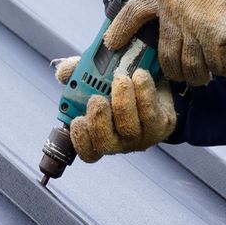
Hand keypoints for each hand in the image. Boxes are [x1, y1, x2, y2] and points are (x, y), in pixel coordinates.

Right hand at [53, 56, 175, 161]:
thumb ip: (77, 72)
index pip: (88, 152)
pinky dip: (143, 92)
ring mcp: (142, 136)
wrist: (156, 83)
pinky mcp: (163, 125)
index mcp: (100, 135)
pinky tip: (140, 75)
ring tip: (121, 79)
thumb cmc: (119, 86)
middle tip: (97, 99)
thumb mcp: (96, 75)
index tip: (77, 119)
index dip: (80, 139)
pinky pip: (151, 112)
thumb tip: (63, 73)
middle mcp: (120, 142)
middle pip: (105, 143)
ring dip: (122, 101)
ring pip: (129, 126)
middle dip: (98, 120)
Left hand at [102, 0, 225, 85]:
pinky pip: (213, 65)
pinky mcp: (216, 38)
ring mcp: (194, 26)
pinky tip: (224, 67)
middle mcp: (174, 11)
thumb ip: (173, 4)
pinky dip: (219, 69)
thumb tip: (165, 29)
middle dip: (173, 71)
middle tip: (180, 75)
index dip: (120, 29)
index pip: (133, 11)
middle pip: (165, 55)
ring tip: (204, 75)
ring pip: (188, 66)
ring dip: (197, 76)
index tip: (111, 44)